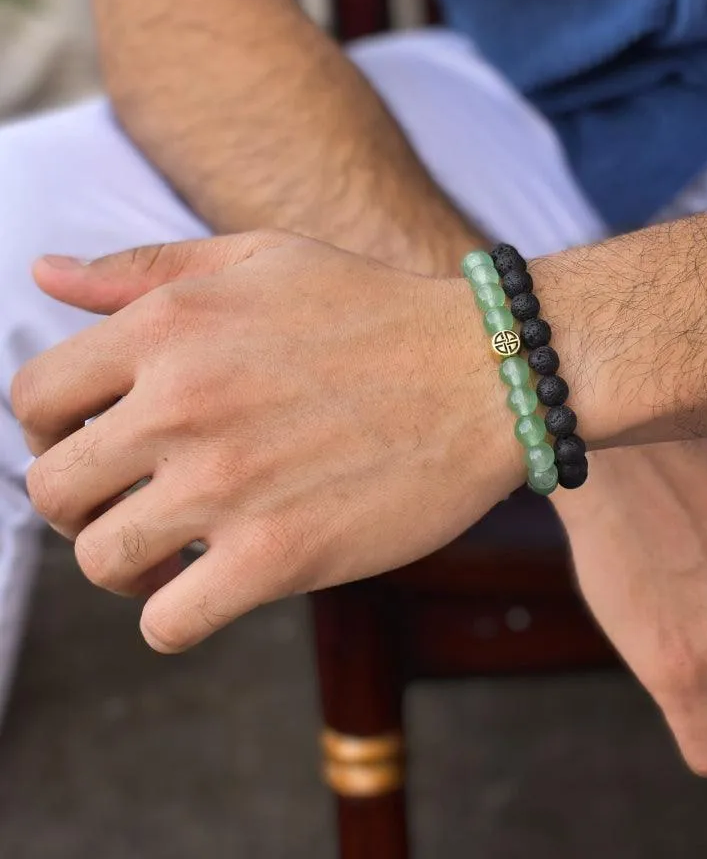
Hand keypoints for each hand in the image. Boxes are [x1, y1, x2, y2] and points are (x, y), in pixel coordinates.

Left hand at [12, 232, 520, 651]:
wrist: (487, 372)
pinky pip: (167, 622)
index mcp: (170, 326)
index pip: (31, 399)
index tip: (100, 444)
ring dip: (129, 564)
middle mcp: (184, 403)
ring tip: (177, 549)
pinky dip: (175, 614)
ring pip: (101, 561)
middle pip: (53, 490)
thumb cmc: (377, 311)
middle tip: (139, 501)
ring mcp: (229, 484)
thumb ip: (146, 268)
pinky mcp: (280, 556)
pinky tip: (215, 584)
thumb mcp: (264, 258)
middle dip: (85, 503)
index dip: (50, 431)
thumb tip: (43, 271)